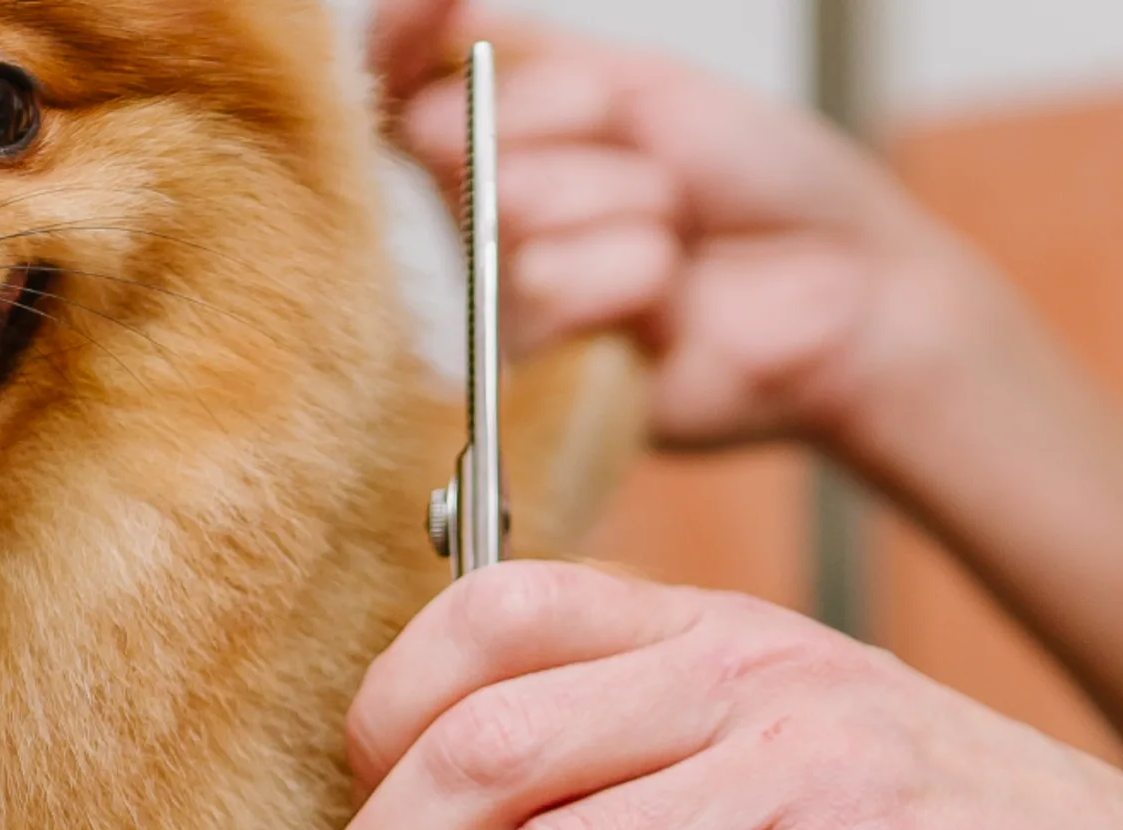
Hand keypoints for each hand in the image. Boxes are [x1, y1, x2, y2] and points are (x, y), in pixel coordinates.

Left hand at [305, 562, 1122, 829]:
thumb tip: (431, 814)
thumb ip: (622, 740)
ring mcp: (811, 772)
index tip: (357, 803)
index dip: (383, 708)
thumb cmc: (914, 829)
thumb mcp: (765, 739)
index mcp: (711, 630)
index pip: (493, 607)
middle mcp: (752, 677)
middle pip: (483, 746)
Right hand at [373, 2, 1012, 451]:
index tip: (433, 8)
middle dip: (574, 120)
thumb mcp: (641, 83)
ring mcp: (505, 294)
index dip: (397, 40)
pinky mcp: (538, 372)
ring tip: (676, 233)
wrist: (855, 282)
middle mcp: (481, 218)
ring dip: (626, 201)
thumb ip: (526, 56)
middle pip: (451, 133)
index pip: (395, 83)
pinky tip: (670, 293)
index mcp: (494, 140)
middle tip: (655, 158)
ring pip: (509, 209)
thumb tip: (441, 7)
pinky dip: (633, 274)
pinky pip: (548, 288)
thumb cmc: (762, 184)